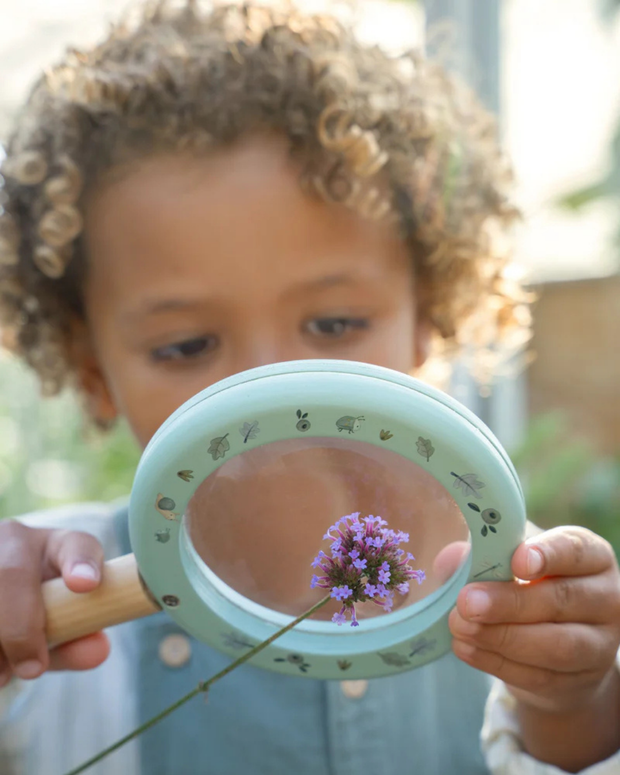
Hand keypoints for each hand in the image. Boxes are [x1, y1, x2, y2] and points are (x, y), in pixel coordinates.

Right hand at [0, 521, 109, 685]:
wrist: (5, 597)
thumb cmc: (39, 611)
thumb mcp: (61, 621)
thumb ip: (80, 636)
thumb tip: (98, 650)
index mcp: (57, 546)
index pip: (76, 546)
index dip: (81, 563)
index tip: (85, 584)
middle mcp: (15, 540)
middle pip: (12, 573)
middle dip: (21, 626)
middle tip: (33, 668)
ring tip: (2, 676)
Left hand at [449, 526, 619, 712]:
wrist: (553, 641)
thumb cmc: (528, 584)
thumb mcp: (510, 559)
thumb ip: (481, 554)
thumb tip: (450, 559)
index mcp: (592, 556)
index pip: (576, 550)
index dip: (548, 555)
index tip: (516, 560)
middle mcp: (605, 598)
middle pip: (563, 600)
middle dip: (510, 602)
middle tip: (468, 602)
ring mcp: (598, 644)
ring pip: (556, 645)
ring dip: (502, 637)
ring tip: (460, 626)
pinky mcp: (577, 681)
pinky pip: (538, 675)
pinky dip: (496, 662)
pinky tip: (465, 648)